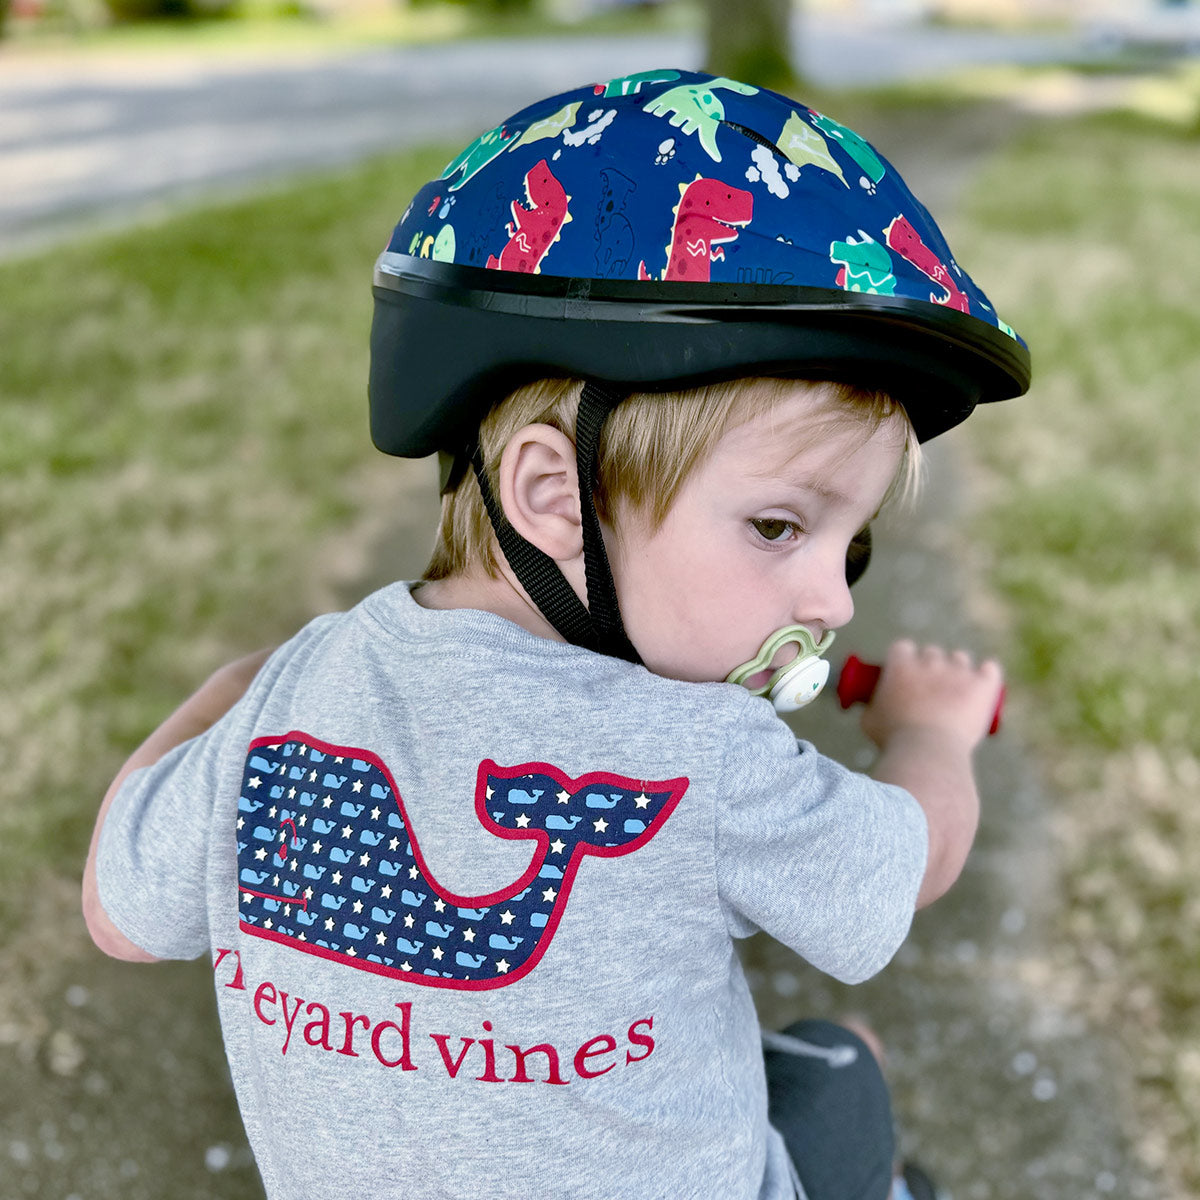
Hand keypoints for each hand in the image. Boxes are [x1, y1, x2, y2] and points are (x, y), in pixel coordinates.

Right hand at [859, 639, 1003, 752]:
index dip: (904, 660)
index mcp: (901, 665)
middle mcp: (930, 661)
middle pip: (932, 652)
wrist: (928, 752)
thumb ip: (871, 707)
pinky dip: (987, 675)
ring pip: (960, 658)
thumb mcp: (869, 721)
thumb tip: (871, 707)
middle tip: (930, 689)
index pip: (902, 648)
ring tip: (957, 691)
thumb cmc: (894, 739)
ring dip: (958, 670)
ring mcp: (959, 671)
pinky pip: (990, 669)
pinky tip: (984, 684)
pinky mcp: (983, 685)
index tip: (905, 675)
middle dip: (931, 666)